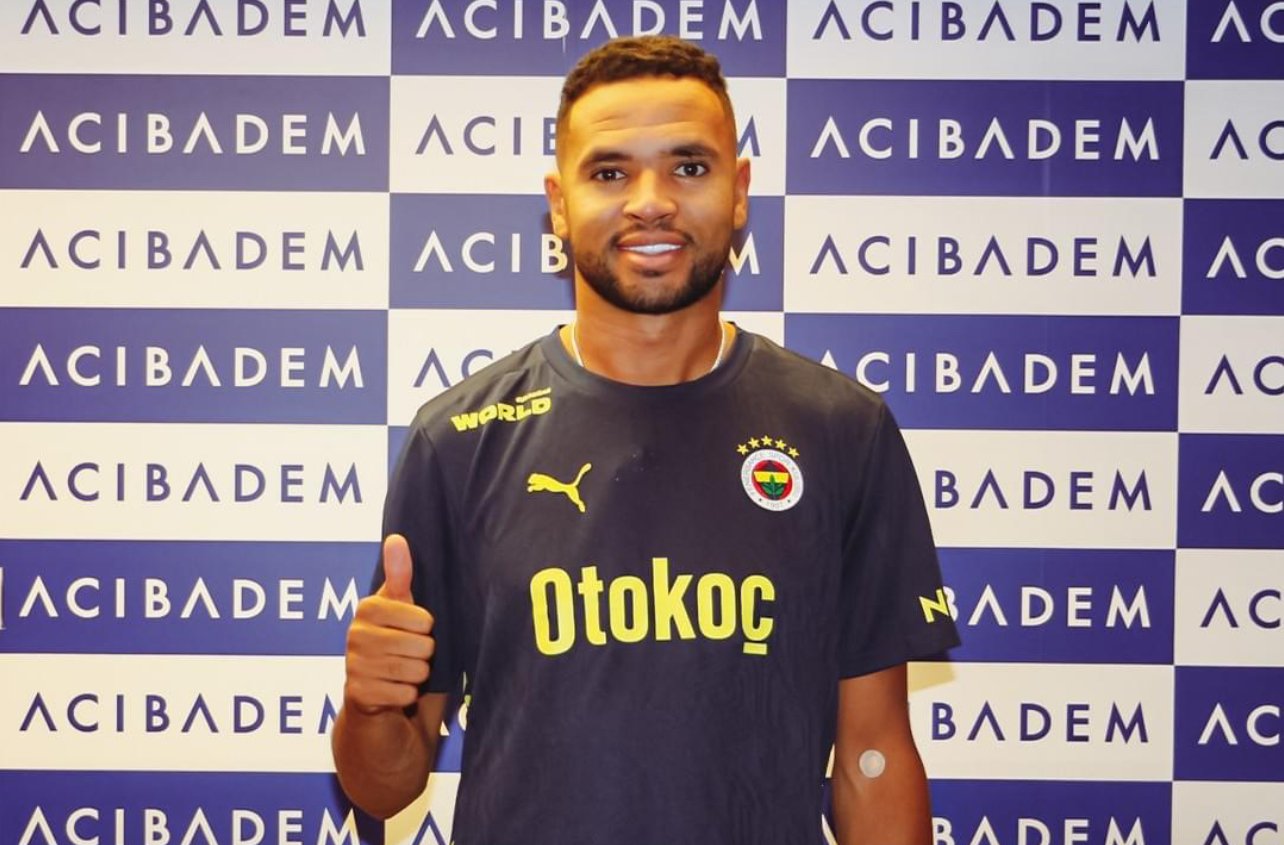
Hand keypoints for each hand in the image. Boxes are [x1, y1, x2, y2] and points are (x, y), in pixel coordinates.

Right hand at [343, 534, 435, 715]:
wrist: (376, 698)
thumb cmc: (395, 646)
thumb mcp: (400, 608)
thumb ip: (400, 574)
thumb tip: (396, 537)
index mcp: (368, 608)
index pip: (422, 619)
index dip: (428, 628)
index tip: (419, 630)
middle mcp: (355, 634)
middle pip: (421, 645)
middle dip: (425, 655)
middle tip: (412, 656)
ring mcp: (354, 665)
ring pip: (414, 670)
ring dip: (418, 675)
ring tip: (407, 672)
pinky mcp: (357, 694)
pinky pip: (403, 694)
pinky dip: (408, 696)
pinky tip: (397, 691)